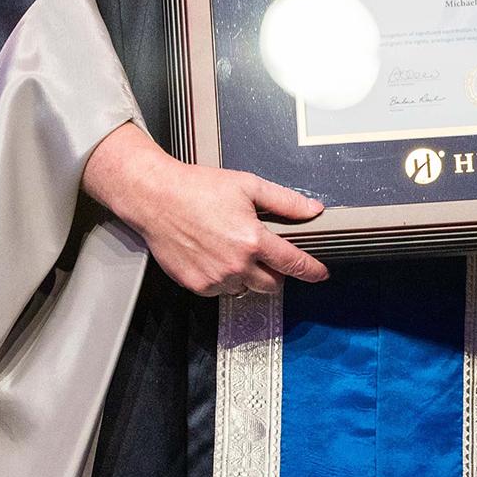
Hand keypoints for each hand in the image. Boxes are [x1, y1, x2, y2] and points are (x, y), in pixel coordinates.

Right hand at [82, 121, 329, 295]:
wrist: (156, 199)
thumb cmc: (198, 188)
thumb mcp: (248, 185)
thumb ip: (285, 201)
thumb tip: (313, 210)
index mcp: (253, 240)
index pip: (293, 263)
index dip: (311, 270)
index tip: (320, 274)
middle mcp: (236, 264)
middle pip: (272, 284)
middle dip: (276, 272)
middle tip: (266, 254)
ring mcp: (215, 278)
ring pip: (246, 289)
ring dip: (248, 276)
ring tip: (234, 250)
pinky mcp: (196, 285)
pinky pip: (221, 291)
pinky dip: (224, 279)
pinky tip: (215, 256)